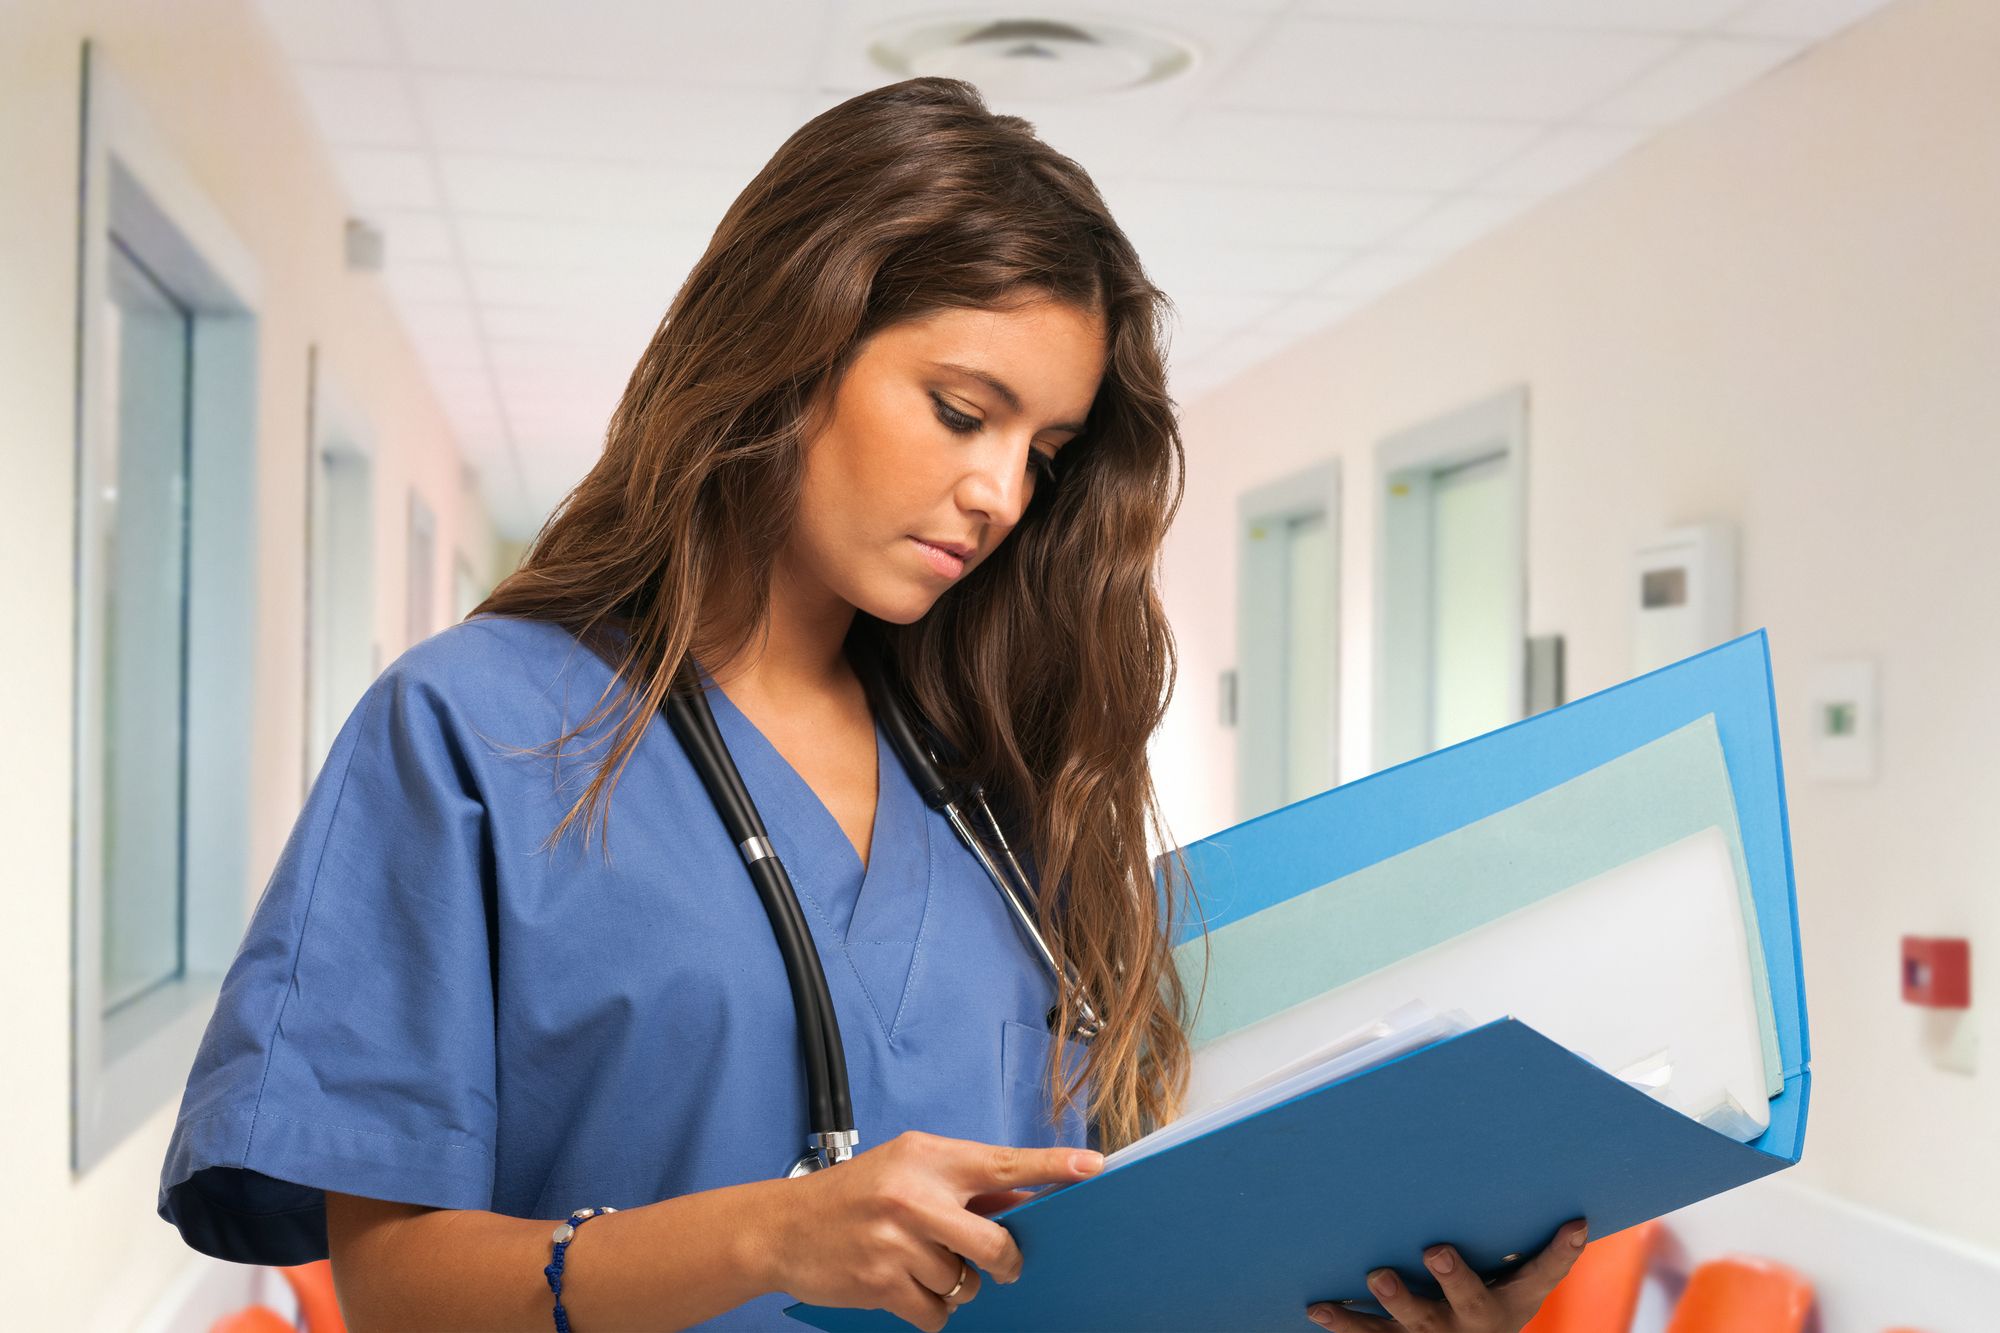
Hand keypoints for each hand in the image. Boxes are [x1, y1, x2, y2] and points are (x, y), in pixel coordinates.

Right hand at [765, 1130, 1104, 1332]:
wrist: (780, 1228)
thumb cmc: (852, 1196)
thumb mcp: (907, 1170)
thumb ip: (963, 1184)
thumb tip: (1023, 1201)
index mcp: (927, 1157)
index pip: (1003, 1161)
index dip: (1053, 1167)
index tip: (1093, 1168)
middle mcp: (914, 1196)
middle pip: (995, 1242)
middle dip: (1004, 1261)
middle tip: (1000, 1264)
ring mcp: (897, 1242)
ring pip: (965, 1283)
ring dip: (953, 1285)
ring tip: (919, 1265)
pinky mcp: (882, 1283)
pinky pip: (937, 1314)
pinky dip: (931, 1311)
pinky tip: (905, 1289)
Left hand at [1307, 1219, 1589, 1331]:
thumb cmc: (1496, 1304)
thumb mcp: (1523, 1287)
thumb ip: (1547, 1256)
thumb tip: (1580, 1220)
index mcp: (1505, 1304)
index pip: (1536, 1278)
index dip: (1552, 1254)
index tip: (1555, 1225)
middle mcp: (1469, 1323)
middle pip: (1465, 1302)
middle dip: (1453, 1277)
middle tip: (1436, 1249)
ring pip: (1408, 1324)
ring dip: (1388, 1304)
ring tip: (1373, 1279)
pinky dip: (1343, 1322)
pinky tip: (1317, 1306)